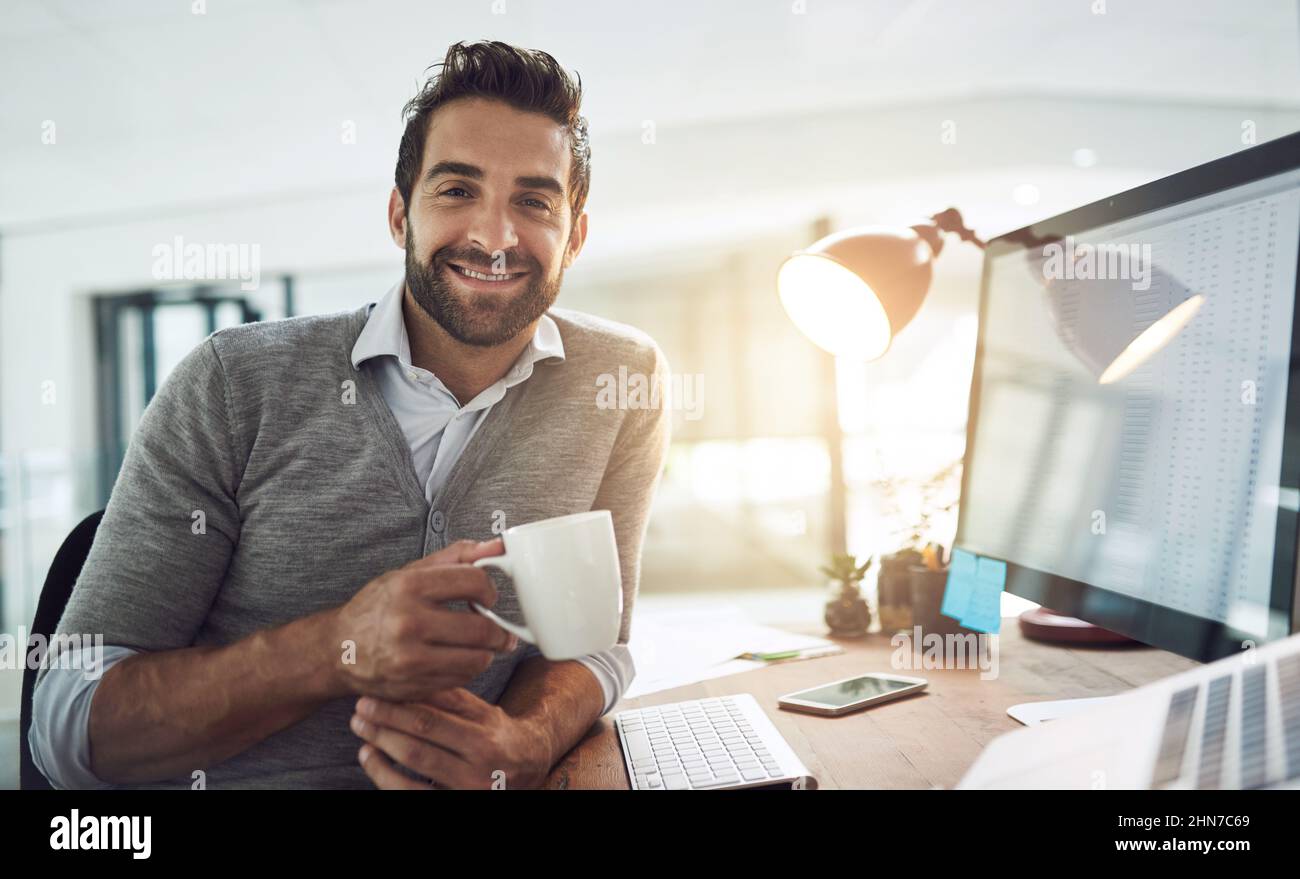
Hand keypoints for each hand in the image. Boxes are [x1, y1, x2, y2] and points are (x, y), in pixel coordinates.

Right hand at [327, 539, 518, 700]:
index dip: (489, 590)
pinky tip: (459, 659)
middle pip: (482, 628)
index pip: (475, 581)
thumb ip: (456, 557)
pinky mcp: (413, 685)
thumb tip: (498, 545)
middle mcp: (408, 622)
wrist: (339, 650)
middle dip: (499, 631)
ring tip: (479, 646)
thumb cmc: (379, 608)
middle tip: (498, 630)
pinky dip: (468, 670)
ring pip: (478, 658)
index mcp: (409, 586)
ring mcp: (410, 658)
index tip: (486, 597)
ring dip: (487, 652)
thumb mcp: (410, 573)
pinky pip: (462, 678)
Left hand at [351, 688, 552, 789]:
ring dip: (380, 749)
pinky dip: (385, 776)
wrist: (527, 767)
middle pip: (421, 743)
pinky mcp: (455, 803)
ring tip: (362, 731)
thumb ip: (450, 698)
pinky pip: (412, 795)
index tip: (372, 696)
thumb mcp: (482, 712)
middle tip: (360, 710)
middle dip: (384, 725)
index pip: (433, 719)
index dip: (397, 707)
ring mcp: (465, 789)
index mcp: (484, 736)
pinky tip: (371, 758)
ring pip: (413, 770)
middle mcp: (476, 765)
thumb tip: (410, 679)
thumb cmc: (498, 735)